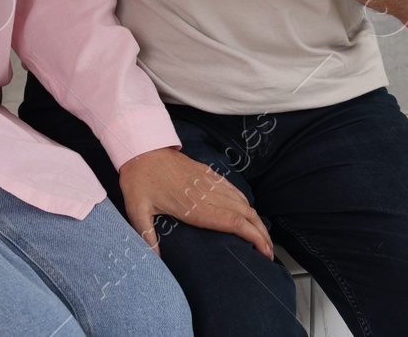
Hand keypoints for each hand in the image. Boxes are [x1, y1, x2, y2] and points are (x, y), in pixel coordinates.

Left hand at [118, 148, 272, 257]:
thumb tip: (156, 258)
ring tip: (263, 237)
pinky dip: (246, 203)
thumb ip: (147, 235)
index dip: (253, 237)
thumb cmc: (139, 180)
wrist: (141, 148)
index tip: (264, 252)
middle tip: (270, 252)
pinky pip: (233, 189)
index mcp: (195, 206)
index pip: (234, 223)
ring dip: (256, 220)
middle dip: (262, 233)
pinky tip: (248, 212)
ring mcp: (209, 182)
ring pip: (243, 201)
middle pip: (245, 214)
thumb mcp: (137, 210)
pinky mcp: (207, 173)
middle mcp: (207, 194)